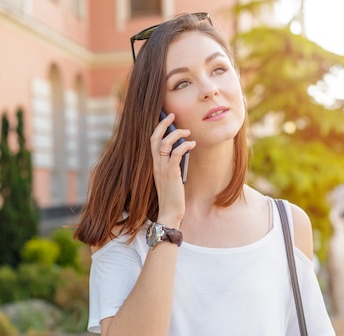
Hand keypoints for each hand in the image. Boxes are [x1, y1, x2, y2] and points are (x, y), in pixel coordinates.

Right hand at [150, 113, 195, 227]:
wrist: (169, 212)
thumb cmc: (172, 196)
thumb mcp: (169, 178)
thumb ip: (172, 164)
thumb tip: (182, 150)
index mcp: (153, 164)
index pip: (152, 141)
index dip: (158, 128)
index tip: (167, 119)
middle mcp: (155, 164)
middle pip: (155, 138)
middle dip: (163, 124)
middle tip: (173, 115)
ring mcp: (162, 168)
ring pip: (165, 143)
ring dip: (177, 133)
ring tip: (187, 131)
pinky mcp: (171, 173)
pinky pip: (176, 153)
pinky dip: (184, 145)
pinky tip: (192, 144)